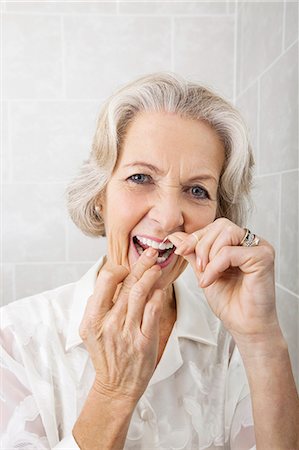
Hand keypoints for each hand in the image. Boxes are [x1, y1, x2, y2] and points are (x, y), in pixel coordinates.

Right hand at [79, 248, 163, 403]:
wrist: (116, 386)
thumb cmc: (105, 355)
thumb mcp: (90, 331)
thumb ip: (96, 305)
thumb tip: (109, 279)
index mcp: (93, 319)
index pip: (106, 281)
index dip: (118, 269)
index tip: (126, 267)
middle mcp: (110, 324)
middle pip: (127, 284)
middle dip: (141, 264)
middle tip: (151, 252)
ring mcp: (128, 332)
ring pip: (141, 294)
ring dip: (151, 276)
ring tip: (157, 267)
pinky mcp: (145, 341)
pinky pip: (153, 311)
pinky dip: (158, 296)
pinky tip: (161, 289)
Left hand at [167, 218, 278, 339]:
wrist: (244, 326)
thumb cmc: (230, 302)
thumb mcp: (204, 272)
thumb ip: (193, 253)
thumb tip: (175, 235)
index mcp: (240, 243)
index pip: (216, 227)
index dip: (196, 237)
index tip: (180, 250)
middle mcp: (252, 242)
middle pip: (221, 226)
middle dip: (202, 245)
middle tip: (198, 267)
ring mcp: (260, 248)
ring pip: (226, 234)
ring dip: (209, 255)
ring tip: (206, 275)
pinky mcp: (263, 257)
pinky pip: (230, 252)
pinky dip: (215, 266)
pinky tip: (211, 280)